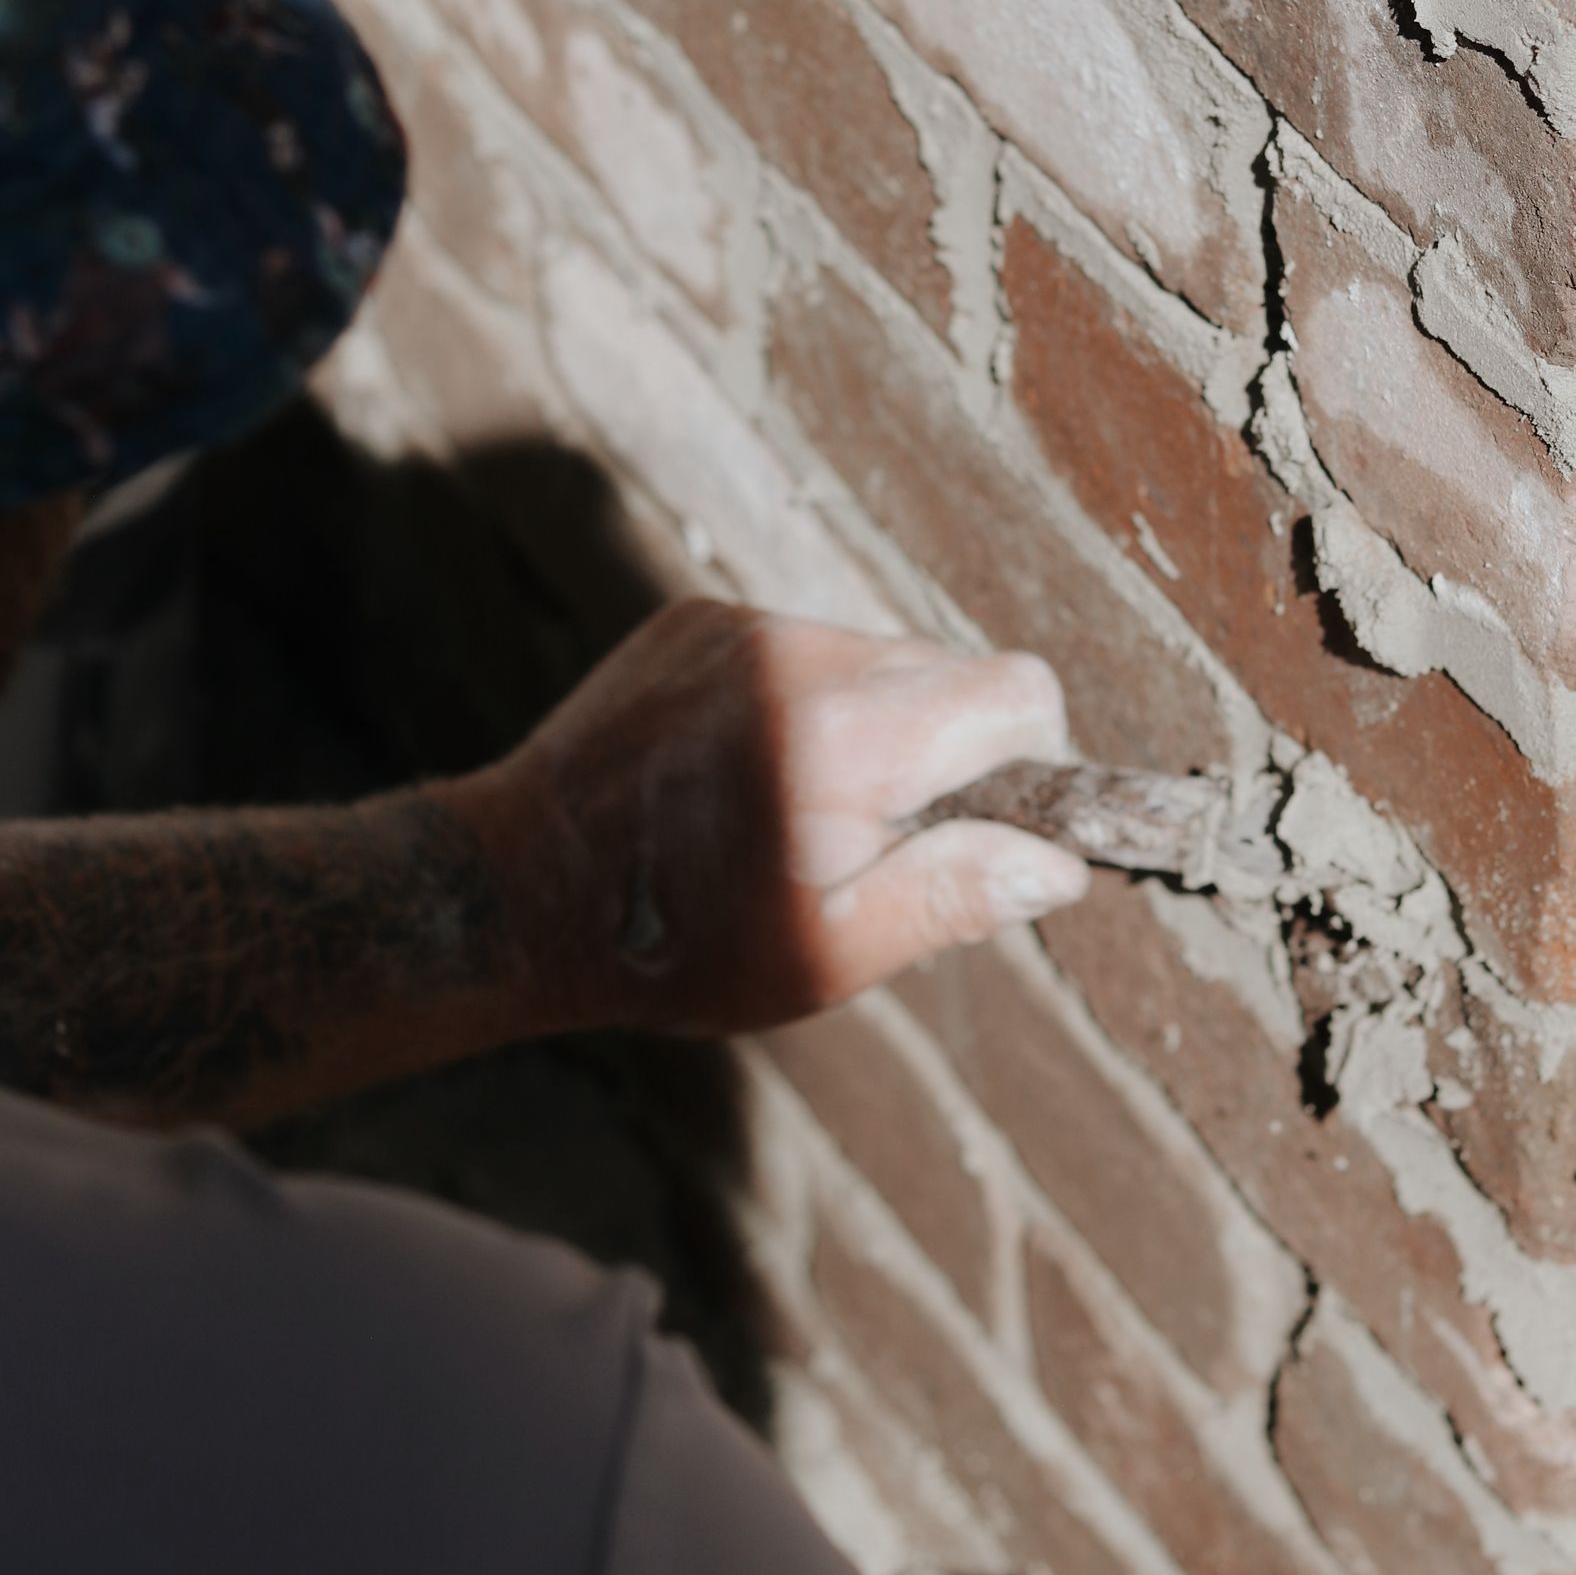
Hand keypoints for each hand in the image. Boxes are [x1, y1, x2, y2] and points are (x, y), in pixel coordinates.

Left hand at [451, 600, 1090, 1037]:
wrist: (516, 889)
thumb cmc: (677, 946)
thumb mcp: (827, 954)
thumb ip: (951, 896)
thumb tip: (1059, 862)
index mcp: (845, 740)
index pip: (1016, 690)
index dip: (1031, 760)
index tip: (992, 826)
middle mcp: (800, 655)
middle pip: (952, 669)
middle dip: (949, 751)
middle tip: (880, 838)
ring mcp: (743, 626)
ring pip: (878, 657)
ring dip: (876, 726)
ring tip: (800, 810)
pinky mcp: (700, 619)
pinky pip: (803, 646)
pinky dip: (806, 701)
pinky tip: (747, 771)